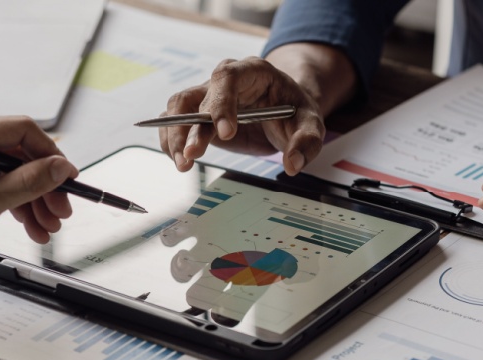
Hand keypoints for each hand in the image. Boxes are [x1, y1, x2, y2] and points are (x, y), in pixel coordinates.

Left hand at [0, 116, 78, 279]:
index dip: (51, 155)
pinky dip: (15, 206)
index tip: (68, 177)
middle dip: (44, 186)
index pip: (22, 132)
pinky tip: (29, 225)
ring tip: (47, 226)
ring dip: (33, 201)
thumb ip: (27, 182)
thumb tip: (58, 167)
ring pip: (12, 175)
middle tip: (60, 209)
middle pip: (20, 156)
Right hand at [159, 56, 325, 174]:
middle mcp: (225, 80)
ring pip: (179, 107)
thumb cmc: (296, 112)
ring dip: (175, 135)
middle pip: (198, 96)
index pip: (228, 77)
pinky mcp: (199, 115)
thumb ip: (306, 142)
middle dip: (191, 127)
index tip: (225, 132)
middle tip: (192, 154)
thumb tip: (293, 164)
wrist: (286, 112)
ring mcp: (208, 96)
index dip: (222, 103)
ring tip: (182, 162)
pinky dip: (171, 140)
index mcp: (253, 71)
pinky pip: (175, 122)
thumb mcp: (311, 124)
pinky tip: (177, 158)